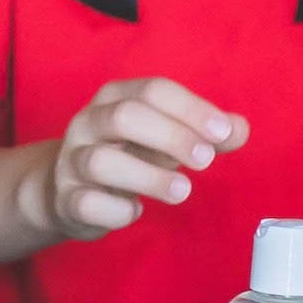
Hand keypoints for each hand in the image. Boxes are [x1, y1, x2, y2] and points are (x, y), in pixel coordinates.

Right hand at [26, 77, 247, 242]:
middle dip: (171, 136)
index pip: (152, 91)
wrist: (65, 190)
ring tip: (182, 190)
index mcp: (114, 98)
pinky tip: (135, 211)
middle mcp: (87, 123)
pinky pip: (88, 203)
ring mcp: (71, 161)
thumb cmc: (127, 156)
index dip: (191, 109)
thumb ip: (204, 132)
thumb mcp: (165, 136)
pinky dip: (117, 210)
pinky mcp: (65, 199)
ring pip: (101, 161)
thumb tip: (238, 128)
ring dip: (148, 176)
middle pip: (124, 117)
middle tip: (205, 160)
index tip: (223, 133)